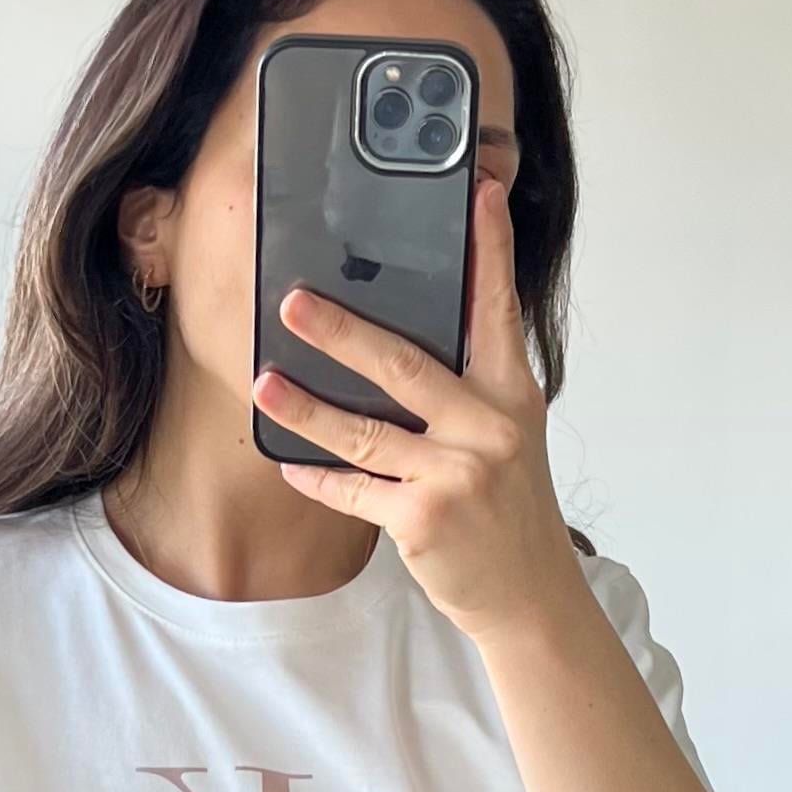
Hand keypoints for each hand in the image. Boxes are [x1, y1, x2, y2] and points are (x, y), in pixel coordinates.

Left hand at [253, 176, 582, 646]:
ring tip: (263, 383)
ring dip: (305, 407)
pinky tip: (288, 463)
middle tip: (293, 302)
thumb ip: (468, 391)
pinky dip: (318, 478)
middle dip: (342, 332)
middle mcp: (488, 428)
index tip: (479, 194)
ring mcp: (456, 475)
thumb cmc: (510, 510)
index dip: (489, 251)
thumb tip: (397, 345)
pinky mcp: (423, 520)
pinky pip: (354, 489)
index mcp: (512, 395)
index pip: (497, 309)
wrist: (528, 596)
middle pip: (405, 364)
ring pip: (363, 431)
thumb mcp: (508, 438)